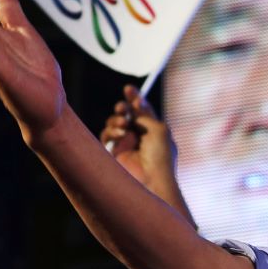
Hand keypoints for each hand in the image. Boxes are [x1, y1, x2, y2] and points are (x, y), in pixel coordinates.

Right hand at [100, 85, 192, 223]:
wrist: (152, 180)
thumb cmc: (161, 155)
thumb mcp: (158, 128)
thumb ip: (144, 114)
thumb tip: (134, 106)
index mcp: (153, 129)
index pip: (142, 110)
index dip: (134, 98)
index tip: (128, 88)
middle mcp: (139, 136)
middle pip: (126, 114)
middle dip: (123, 107)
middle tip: (123, 108)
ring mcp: (126, 144)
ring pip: (114, 123)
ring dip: (117, 119)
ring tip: (124, 124)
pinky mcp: (114, 153)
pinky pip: (106, 136)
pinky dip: (111, 131)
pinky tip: (120, 134)